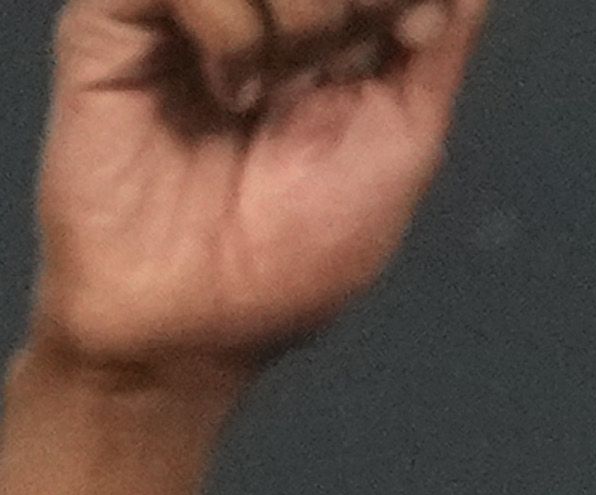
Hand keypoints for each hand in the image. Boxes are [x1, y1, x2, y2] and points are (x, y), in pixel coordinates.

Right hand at [28, 0, 485, 391]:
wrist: (193, 318)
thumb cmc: (293, 253)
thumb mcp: (402, 143)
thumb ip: (435, 44)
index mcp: (323, 15)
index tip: (400, 43)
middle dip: (348, 4)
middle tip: (319, 76)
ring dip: (296, 18)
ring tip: (264, 95)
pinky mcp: (115, 8)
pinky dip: (230, 31)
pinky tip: (222, 89)